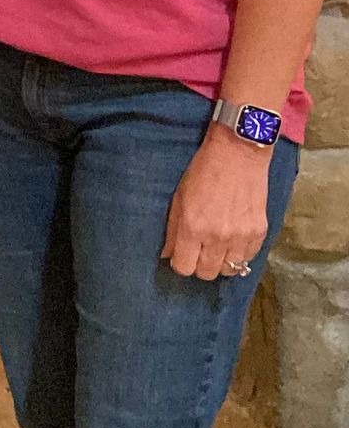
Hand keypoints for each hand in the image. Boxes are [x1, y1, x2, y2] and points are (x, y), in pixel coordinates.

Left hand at [162, 130, 270, 280]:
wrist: (238, 154)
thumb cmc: (202, 172)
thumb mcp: (179, 198)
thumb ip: (173, 230)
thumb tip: (167, 255)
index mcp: (193, 227)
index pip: (184, 267)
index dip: (180, 264)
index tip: (182, 255)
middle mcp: (217, 237)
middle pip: (207, 273)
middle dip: (199, 266)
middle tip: (199, 252)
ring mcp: (240, 236)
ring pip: (229, 270)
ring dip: (221, 262)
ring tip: (217, 248)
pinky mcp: (259, 232)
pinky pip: (249, 258)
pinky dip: (240, 254)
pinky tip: (234, 241)